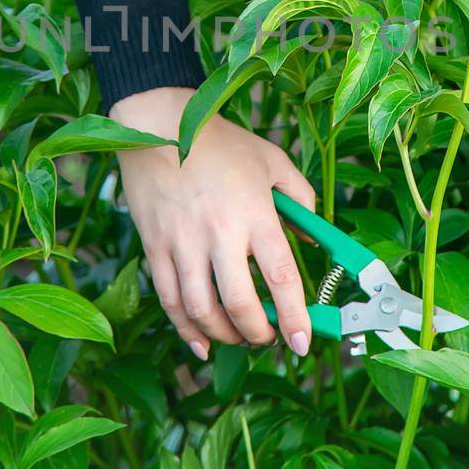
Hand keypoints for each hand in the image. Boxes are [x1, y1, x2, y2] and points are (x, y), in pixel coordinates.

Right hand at [110, 86, 315, 360]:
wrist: (157, 125)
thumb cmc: (221, 143)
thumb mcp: (272, 161)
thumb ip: (301, 199)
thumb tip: (313, 240)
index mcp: (255, 213)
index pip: (281, 276)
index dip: (295, 317)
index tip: (303, 343)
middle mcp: (219, 233)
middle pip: (240, 304)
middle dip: (259, 332)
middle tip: (269, 337)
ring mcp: (183, 243)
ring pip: (202, 310)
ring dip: (225, 335)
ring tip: (239, 337)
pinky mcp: (155, 247)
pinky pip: (170, 300)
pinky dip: (186, 328)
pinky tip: (201, 341)